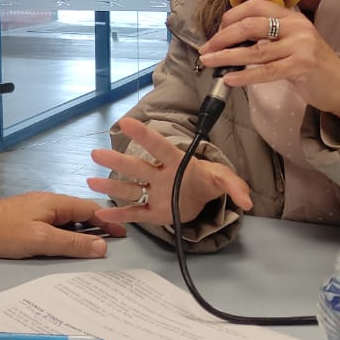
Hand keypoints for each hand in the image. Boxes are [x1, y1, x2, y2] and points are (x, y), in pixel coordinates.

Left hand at [0, 192, 121, 259]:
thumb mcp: (41, 240)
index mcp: (56, 203)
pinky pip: (56, 225)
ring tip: (94, 248)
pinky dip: (67, 234)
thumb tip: (102, 246)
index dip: (109, 222)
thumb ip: (72, 243)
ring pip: (68, 220)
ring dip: (82, 232)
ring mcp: (38, 210)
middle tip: (112, 244)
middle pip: (81, 213)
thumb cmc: (4, 232)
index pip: (91, 209)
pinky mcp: (29, 219)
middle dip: (98, 227)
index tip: (124, 234)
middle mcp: (50, 203)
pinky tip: (67, 246)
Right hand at [88, 117, 252, 227]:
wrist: (202, 197)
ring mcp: (154, 193)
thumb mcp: (225, 179)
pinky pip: (136, 212)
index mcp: (176, 162)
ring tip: (90, 182)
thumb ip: (235, 186)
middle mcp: (160, 175)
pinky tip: (102, 214)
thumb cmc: (207, 180)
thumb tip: (248, 202)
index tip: (126, 123)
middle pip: (137, 168)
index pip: (159, 147)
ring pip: (130, 189)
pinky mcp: (154, 211)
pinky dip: (120, 215)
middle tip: (97, 153)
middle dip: (118, 161)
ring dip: (111, 187)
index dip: (144, 136)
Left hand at [197, 0, 339, 124]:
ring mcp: (301, 45)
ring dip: (227, 56)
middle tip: (206, 49)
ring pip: (255, 49)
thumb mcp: (291, 42)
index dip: (231, 17)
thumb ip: (267, 36)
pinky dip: (245, 75)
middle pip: (250, 25)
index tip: (216, 33)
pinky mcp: (302, 66)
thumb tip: (230, 40)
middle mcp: (296, 26)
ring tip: (209, 62)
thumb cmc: (310, 64)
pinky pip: (266, 71)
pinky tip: (229, 78)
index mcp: (291, 16)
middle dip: (223, 37)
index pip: (255, 5)